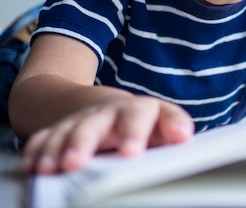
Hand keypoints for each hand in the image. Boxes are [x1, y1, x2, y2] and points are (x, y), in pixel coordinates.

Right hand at [20, 95, 193, 173]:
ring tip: (55, 166)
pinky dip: (38, 150)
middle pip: (98, 122)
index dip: (135, 131)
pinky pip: (45, 137)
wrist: (104, 106)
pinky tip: (34, 165)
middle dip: (89, 140)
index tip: (132, 151)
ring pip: (70, 130)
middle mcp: (109, 113)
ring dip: (61, 148)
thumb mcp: (160, 124)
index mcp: (139, 111)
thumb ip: (171, 128)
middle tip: (80, 162)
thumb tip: (184, 136)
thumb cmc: (139, 121)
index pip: (141, 114)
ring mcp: (83, 120)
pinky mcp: (60, 129)